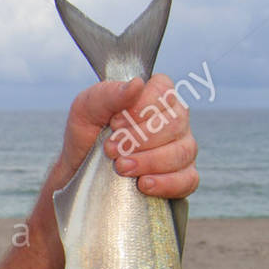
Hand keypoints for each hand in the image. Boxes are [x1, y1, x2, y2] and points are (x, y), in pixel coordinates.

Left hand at [58, 75, 198, 199]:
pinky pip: (188, 180)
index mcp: (155, 95)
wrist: (80, 169)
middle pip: (175, 123)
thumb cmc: (87, 132)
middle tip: (111, 149)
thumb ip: (109, 94)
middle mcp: (175, 119)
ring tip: (121, 167)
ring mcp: (182, 148)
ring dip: (149, 161)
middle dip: (139, 139)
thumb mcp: (87, 108)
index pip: (164, 91)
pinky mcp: (182, 177)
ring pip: (182, 152)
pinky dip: (166, 183)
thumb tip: (137, 85)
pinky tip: (144, 184)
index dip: (141, 108)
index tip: (114, 123)